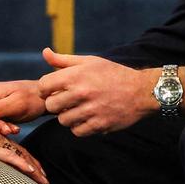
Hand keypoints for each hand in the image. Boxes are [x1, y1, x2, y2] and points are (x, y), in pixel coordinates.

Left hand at [37, 48, 154, 136]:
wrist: (141, 91)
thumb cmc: (112, 74)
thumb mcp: (89, 62)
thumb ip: (64, 60)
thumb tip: (45, 52)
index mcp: (76, 75)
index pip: (43, 85)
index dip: (46, 88)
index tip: (54, 89)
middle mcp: (81, 92)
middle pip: (51, 105)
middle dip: (56, 103)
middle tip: (67, 101)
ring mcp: (90, 110)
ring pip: (63, 120)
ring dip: (68, 116)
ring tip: (78, 109)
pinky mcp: (99, 125)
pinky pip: (77, 131)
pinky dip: (79, 126)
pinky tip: (87, 117)